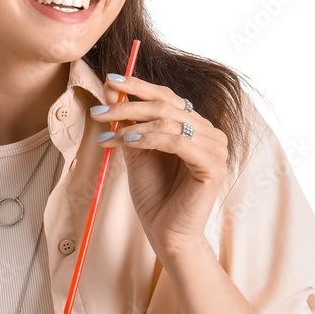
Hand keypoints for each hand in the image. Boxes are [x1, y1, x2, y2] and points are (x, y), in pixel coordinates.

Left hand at [91, 75, 228, 257]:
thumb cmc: (154, 195)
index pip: (167, 97)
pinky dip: (149, 138)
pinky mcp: (213, 167)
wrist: (166, 233)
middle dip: (128, 104)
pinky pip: (178, 141)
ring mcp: (215, 150)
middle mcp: (210, 134)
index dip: (138, 86)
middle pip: (167, 105)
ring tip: (107, 133)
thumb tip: (110, 90)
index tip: (109, 79)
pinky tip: (127, 141)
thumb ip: (128, 123)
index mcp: (195, 127)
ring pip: (170, 121)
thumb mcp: (136, 151)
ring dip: (132, 123)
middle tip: (99, 110)